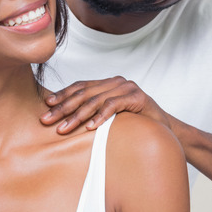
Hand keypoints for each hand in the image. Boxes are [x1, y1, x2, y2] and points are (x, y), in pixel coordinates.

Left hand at [41, 76, 171, 133]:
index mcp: (107, 83)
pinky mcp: (137, 97)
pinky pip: (113, 106)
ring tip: (63, 129)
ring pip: (95, 100)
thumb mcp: (111, 117)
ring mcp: (127, 88)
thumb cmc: (135, 125)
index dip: (62, 94)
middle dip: (63, 107)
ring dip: (77, 116)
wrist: (165, 129)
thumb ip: (94, 112)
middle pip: (83, 93)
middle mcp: (116, 82)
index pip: (80, 86)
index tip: (46, 105)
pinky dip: (100, 117)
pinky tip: (89, 128)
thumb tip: (65, 120)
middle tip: (46, 120)